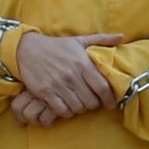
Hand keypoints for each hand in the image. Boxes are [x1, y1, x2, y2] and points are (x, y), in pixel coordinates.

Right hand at [8, 31, 127, 124]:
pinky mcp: (45, 92)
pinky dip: (66, 112)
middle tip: (91, 102)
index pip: (102, 87)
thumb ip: (101, 40)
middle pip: (90, 101)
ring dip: (79, 109)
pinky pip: (61, 110)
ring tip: (78, 103)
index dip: (109, 99)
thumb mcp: (79, 40)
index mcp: (82, 63)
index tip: (111, 103)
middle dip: (93, 104)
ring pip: (77, 108)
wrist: (27, 49)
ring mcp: (57, 85)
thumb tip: (121, 36)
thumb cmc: (56, 46)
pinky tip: (66, 106)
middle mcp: (71, 75)